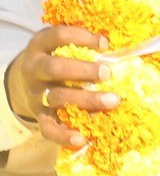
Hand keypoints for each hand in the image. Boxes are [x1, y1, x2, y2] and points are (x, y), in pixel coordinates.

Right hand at [3, 26, 117, 148]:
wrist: (23, 82)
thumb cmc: (55, 59)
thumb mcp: (61, 46)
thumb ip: (83, 44)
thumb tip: (120, 45)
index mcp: (40, 46)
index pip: (57, 36)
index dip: (80, 37)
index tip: (105, 43)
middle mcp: (35, 69)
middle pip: (54, 69)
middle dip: (82, 71)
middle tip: (107, 73)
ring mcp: (36, 94)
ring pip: (57, 98)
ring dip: (86, 100)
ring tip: (114, 101)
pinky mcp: (39, 115)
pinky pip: (48, 128)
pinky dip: (63, 135)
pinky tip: (83, 139)